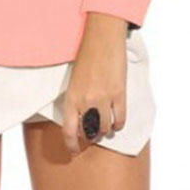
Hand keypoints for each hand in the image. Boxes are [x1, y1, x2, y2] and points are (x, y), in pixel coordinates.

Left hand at [61, 12, 128, 154]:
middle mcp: (86, 101)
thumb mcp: (74, 79)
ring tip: (105, 127)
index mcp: (71, 97)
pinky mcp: (119, 93)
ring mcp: (103, 98)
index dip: (71, 144)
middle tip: (93, 133)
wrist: (101, 39)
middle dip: (91, 136)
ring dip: (105, 130)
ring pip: (105, 128)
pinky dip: (118, 124)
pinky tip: (117, 122)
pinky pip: (120, 119)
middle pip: (89, 131)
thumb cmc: (86, 56)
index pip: (69, 130)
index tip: (73, 150)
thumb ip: (76, 98)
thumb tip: (80, 116)